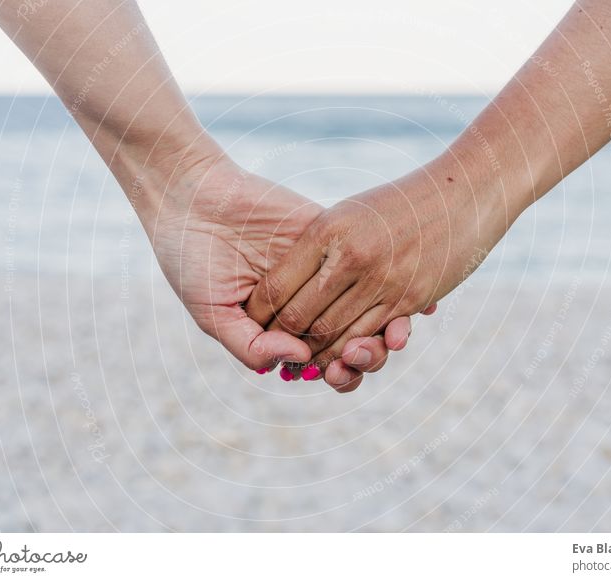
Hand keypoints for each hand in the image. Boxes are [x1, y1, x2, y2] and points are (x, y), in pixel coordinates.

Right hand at [145, 154, 415, 389]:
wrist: (192, 196)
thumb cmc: (192, 260)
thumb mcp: (213, 313)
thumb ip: (251, 346)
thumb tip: (300, 360)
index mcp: (281, 329)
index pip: (322, 361)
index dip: (339, 374)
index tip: (339, 376)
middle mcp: (309, 303)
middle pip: (353, 340)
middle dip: (367, 355)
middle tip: (362, 355)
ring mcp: (323, 271)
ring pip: (370, 305)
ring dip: (388, 327)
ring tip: (393, 334)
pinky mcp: (332, 236)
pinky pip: (370, 259)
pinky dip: (398, 279)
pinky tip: (417, 299)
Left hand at [245, 156, 512, 372]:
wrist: (461, 196)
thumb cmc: (399, 203)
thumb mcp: (349, 214)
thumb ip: (318, 245)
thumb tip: (283, 276)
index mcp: (327, 230)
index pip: (276, 285)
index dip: (259, 311)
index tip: (253, 320)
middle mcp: (350, 256)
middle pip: (299, 316)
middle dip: (281, 339)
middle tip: (272, 349)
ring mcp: (381, 280)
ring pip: (333, 334)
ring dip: (315, 353)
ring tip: (302, 359)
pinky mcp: (407, 299)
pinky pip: (370, 335)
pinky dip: (350, 350)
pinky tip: (340, 354)